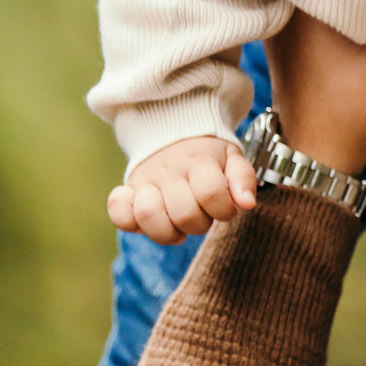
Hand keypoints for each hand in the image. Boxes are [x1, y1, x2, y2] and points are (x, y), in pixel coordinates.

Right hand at [108, 135, 257, 245]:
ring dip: (168, 231)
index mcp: (199, 161)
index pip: (211, 193)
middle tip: (201, 215)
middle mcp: (169, 170)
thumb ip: (243, 179)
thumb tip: (247, 203)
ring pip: (148, 215)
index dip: (224, 210)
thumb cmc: (207, 156)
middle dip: (199, 224)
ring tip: (176, 225)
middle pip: (183, 213)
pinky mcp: (127, 191)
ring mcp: (145, 180)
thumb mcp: (232, 158)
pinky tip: (147, 223)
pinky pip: (117, 212)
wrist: (172, 134)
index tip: (225, 209)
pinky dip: (129, 222)